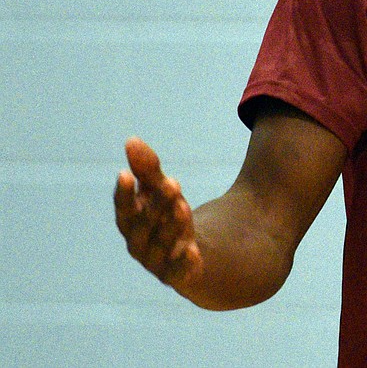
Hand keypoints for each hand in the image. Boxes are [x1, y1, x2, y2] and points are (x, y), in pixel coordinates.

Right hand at [114, 137, 202, 289]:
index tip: (125, 174)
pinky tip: (194, 251)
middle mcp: (139, 243)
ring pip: (162, 244)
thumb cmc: (169, 218)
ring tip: (182, 206)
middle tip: (172, 182)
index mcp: (132, 223)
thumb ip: (148, 169)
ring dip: (171, 226)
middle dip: (156, 203)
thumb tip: (131, 140)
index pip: (124, 208)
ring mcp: (157, 262)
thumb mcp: (161, 191)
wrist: (194, 257)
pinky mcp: (178, 276)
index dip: (123, 193)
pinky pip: (179, 271)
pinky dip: (184, 262)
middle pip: (145, 224)